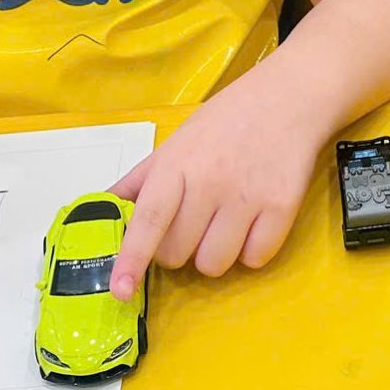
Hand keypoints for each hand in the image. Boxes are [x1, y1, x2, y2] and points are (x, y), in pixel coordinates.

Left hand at [107, 71, 323, 297]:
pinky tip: (252, 222)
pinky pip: (254, 259)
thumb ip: (139, 180)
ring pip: (213, 265)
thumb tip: (102, 206)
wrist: (288, 99)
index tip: (120, 291)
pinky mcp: (282, 208)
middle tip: (193, 221)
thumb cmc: (225, 121)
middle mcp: (209, 183)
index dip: (131, 259)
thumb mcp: (175, 143)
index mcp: (176, 165)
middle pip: (177, 254)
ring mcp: (246, 198)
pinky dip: (250, 250)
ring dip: (213, 254)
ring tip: (224, 222)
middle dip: (178, 249)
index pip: (148, 220)